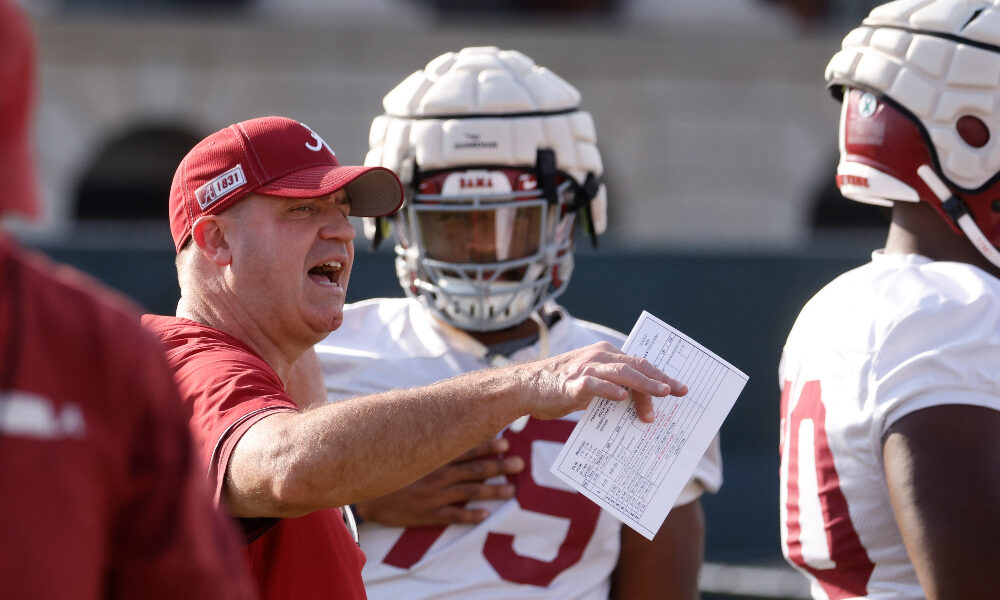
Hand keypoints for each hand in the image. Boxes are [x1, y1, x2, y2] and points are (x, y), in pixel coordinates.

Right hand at [352, 437, 523, 526]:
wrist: (360, 492)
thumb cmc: (379, 462)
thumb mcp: (397, 442)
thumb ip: (417, 431)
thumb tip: (431, 411)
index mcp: (432, 454)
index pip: (465, 446)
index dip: (487, 444)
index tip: (506, 440)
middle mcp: (437, 473)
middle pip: (475, 469)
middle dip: (499, 465)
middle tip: (519, 464)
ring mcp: (434, 495)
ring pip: (470, 492)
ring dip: (493, 491)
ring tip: (511, 490)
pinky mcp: (427, 514)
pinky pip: (453, 516)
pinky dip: (470, 516)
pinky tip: (485, 516)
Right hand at [514, 341, 686, 422]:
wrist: (525, 387)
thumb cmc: (558, 387)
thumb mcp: (590, 385)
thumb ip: (612, 390)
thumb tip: (635, 407)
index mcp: (605, 356)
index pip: (639, 364)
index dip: (660, 376)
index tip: (678, 388)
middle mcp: (598, 357)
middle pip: (637, 366)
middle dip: (661, 379)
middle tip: (679, 392)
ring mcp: (586, 369)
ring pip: (622, 373)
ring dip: (644, 383)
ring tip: (662, 394)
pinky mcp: (572, 383)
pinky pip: (594, 385)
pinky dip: (609, 390)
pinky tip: (621, 398)